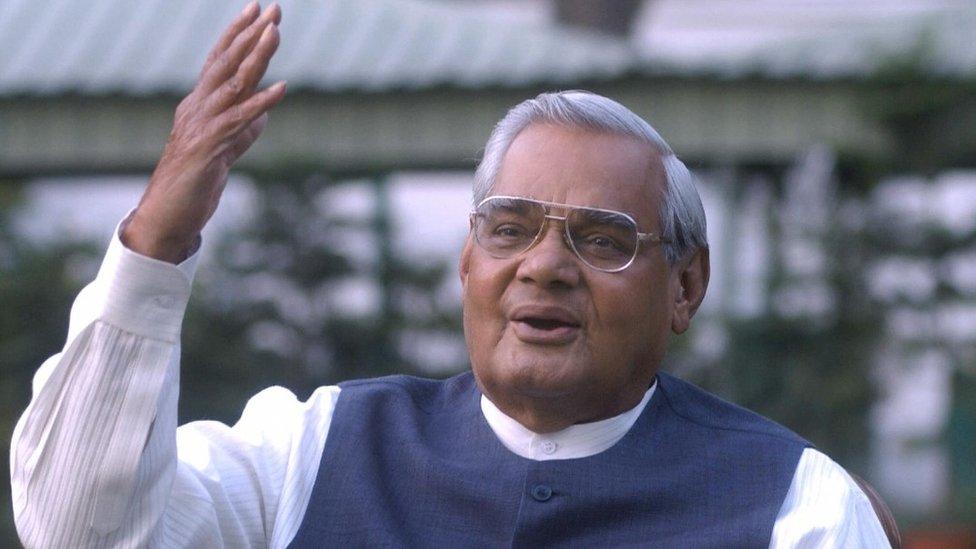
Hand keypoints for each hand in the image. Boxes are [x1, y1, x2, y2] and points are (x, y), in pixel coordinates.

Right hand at [122, 1, 285, 262]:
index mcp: (199, 105)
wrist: (166, 217)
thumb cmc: (193, 184)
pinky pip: (239, 121)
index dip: (237, 33)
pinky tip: (281, 89)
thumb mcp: (224, 151)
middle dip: (251, 33)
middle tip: (273, 8)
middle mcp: (197, 108)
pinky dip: (261, 104)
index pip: (219, 61)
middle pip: (226, 62)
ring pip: (232, 83)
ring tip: (276, 33)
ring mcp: (202, 126)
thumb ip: (243, 130)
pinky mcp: (209, 148)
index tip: (257, 9)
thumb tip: (263, 114)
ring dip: (257, 57)